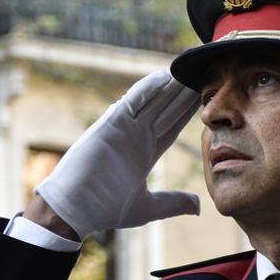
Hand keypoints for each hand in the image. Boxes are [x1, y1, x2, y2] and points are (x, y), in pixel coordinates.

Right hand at [34, 71, 200, 239]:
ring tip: (188, 70)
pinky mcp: (110, 125)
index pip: (171, 127)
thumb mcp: (148, 207)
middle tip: (202, 73)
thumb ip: (174, 202)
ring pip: (152, 102)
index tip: (204, 97)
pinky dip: (146, 89)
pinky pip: (132, 102)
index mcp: (144, 154)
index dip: (187, 112)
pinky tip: (163, 77)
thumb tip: (199, 207)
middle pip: (165, 109)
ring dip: (169, 86)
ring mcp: (123, 129)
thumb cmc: (104, 209)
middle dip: (182, 93)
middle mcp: (135, 138)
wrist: (75, 209)